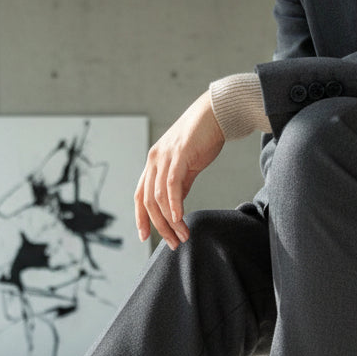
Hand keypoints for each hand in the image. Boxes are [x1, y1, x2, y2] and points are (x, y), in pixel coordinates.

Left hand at [134, 91, 224, 249]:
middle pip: (147, 201)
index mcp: (153, 163)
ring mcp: (165, 157)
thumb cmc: (203, 138)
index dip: (140, 217)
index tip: (144, 236)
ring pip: (159, 197)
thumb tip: (175, 207)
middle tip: (172, 243)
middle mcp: (154, 160)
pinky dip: (173, 204)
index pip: (140, 195)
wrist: (216, 113)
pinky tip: (179, 218)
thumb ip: (179, 185)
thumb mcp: (187, 166)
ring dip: (170, 220)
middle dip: (158, 226)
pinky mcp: (179, 154)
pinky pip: (172, 184)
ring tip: (182, 235)